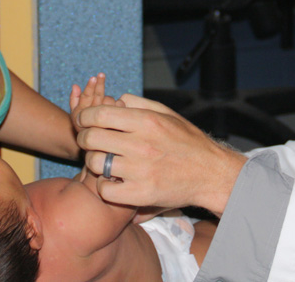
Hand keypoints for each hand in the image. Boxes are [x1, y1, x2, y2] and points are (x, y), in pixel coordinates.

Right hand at [70, 74, 119, 132]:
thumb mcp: (76, 114)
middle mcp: (91, 120)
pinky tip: (118, 107)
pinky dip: (119, 105)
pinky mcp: (115, 128)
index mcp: (80, 116)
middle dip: (100, 86)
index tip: (94, 77)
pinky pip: (120, 110)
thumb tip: (75, 85)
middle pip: (98, 98)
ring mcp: (103, 124)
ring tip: (109, 102)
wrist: (93, 149)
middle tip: (101, 74)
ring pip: (109, 102)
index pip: (86, 99)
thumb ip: (74, 100)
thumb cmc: (85, 126)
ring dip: (109, 99)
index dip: (90, 88)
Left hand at [75, 94, 246, 214]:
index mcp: (146, 121)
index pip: (99, 114)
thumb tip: (114, 99)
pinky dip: (103, 186)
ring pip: (96, 163)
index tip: (84, 122)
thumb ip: (138, 103)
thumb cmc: (188, 141)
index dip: (85, 117)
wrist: (211, 173)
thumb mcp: (167, 113)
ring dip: (93, 162)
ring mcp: (141, 170)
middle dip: (84, 138)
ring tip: (101, 161)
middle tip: (89, 142)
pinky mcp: (142, 194)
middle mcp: (142, 144)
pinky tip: (112, 182)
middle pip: (92, 137)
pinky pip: (105, 189)